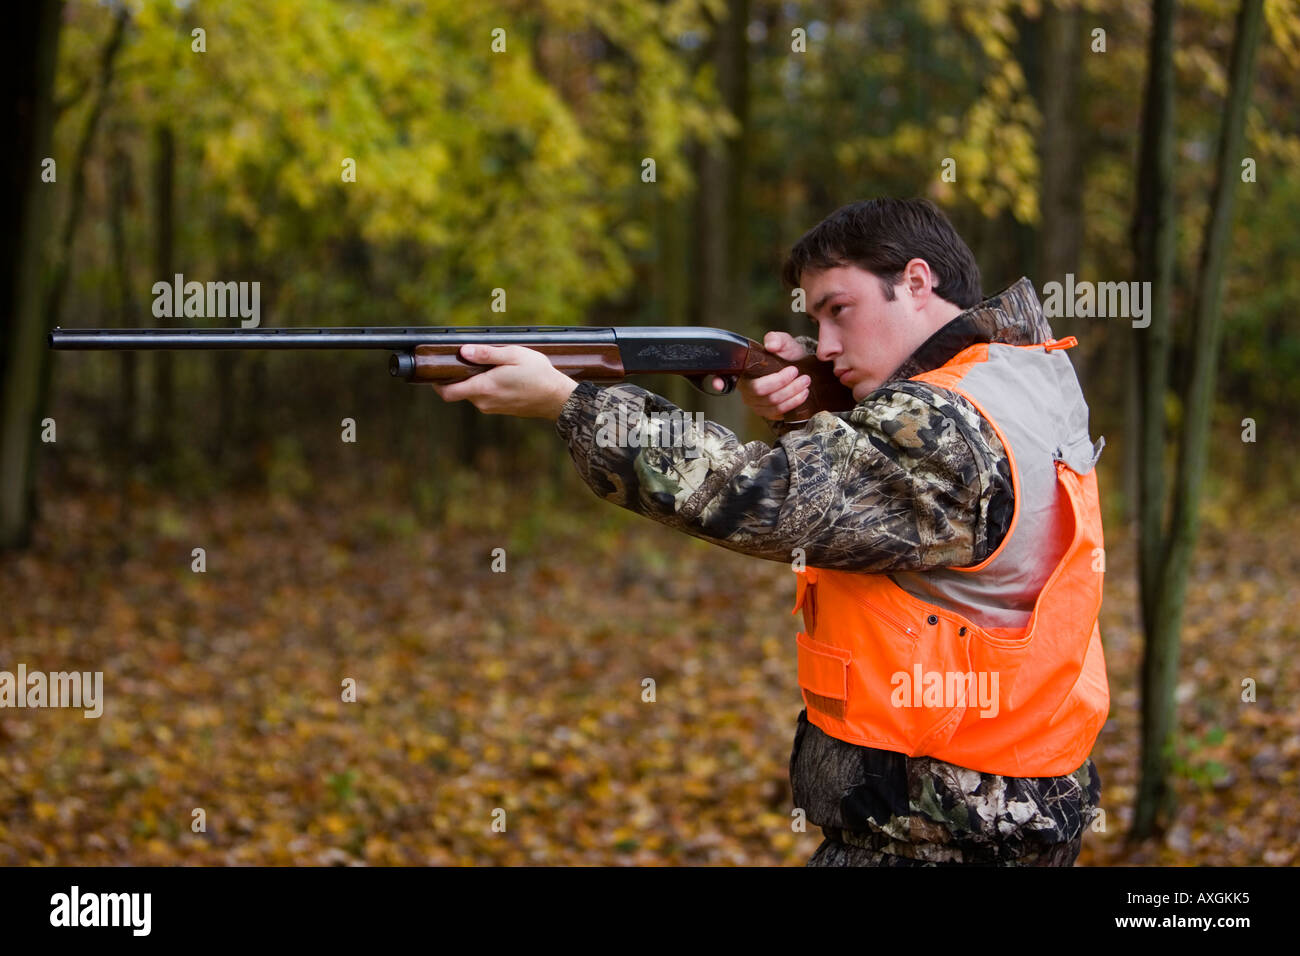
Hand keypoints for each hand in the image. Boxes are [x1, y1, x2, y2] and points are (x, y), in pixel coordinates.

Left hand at [431, 345, 577, 418]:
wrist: (558, 398)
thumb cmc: (538, 375)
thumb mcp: (513, 355)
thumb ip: (486, 354)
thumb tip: (463, 351)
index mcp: (483, 388)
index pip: (447, 392)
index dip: (436, 383)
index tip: (437, 370)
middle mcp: (484, 402)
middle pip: (459, 391)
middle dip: (459, 376)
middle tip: (468, 358)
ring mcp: (493, 408)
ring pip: (473, 393)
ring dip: (475, 381)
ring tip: (491, 365)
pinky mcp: (501, 409)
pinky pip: (486, 397)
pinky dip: (487, 387)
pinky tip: (502, 376)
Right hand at [713, 331, 810, 419]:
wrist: (800, 369)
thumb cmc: (786, 356)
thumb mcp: (783, 343)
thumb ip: (777, 339)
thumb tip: (771, 344)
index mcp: (743, 371)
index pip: (725, 378)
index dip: (719, 382)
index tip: (717, 384)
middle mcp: (746, 389)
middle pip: (758, 390)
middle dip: (780, 382)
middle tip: (795, 372)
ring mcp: (756, 403)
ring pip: (771, 402)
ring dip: (791, 392)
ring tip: (805, 381)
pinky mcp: (768, 412)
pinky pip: (778, 412)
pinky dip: (793, 402)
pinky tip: (802, 393)